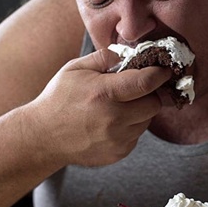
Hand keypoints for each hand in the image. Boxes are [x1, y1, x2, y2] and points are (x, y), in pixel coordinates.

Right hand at [25, 48, 170, 166]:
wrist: (43, 137)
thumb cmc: (59, 99)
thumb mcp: (76, 68)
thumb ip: (105, 57)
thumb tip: (130, 53)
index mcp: (103, 93)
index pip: (146, 82)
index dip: (160, 74)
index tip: (164, 70)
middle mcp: (113, 118)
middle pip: (153, 104)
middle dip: (149, 94)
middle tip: (136, 89)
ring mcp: (117, 139)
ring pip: (147, 121)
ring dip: (140, 112)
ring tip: (118, 107)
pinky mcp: (118, 153)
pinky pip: (136, 136)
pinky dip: (130, 127)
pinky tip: (111, 123)